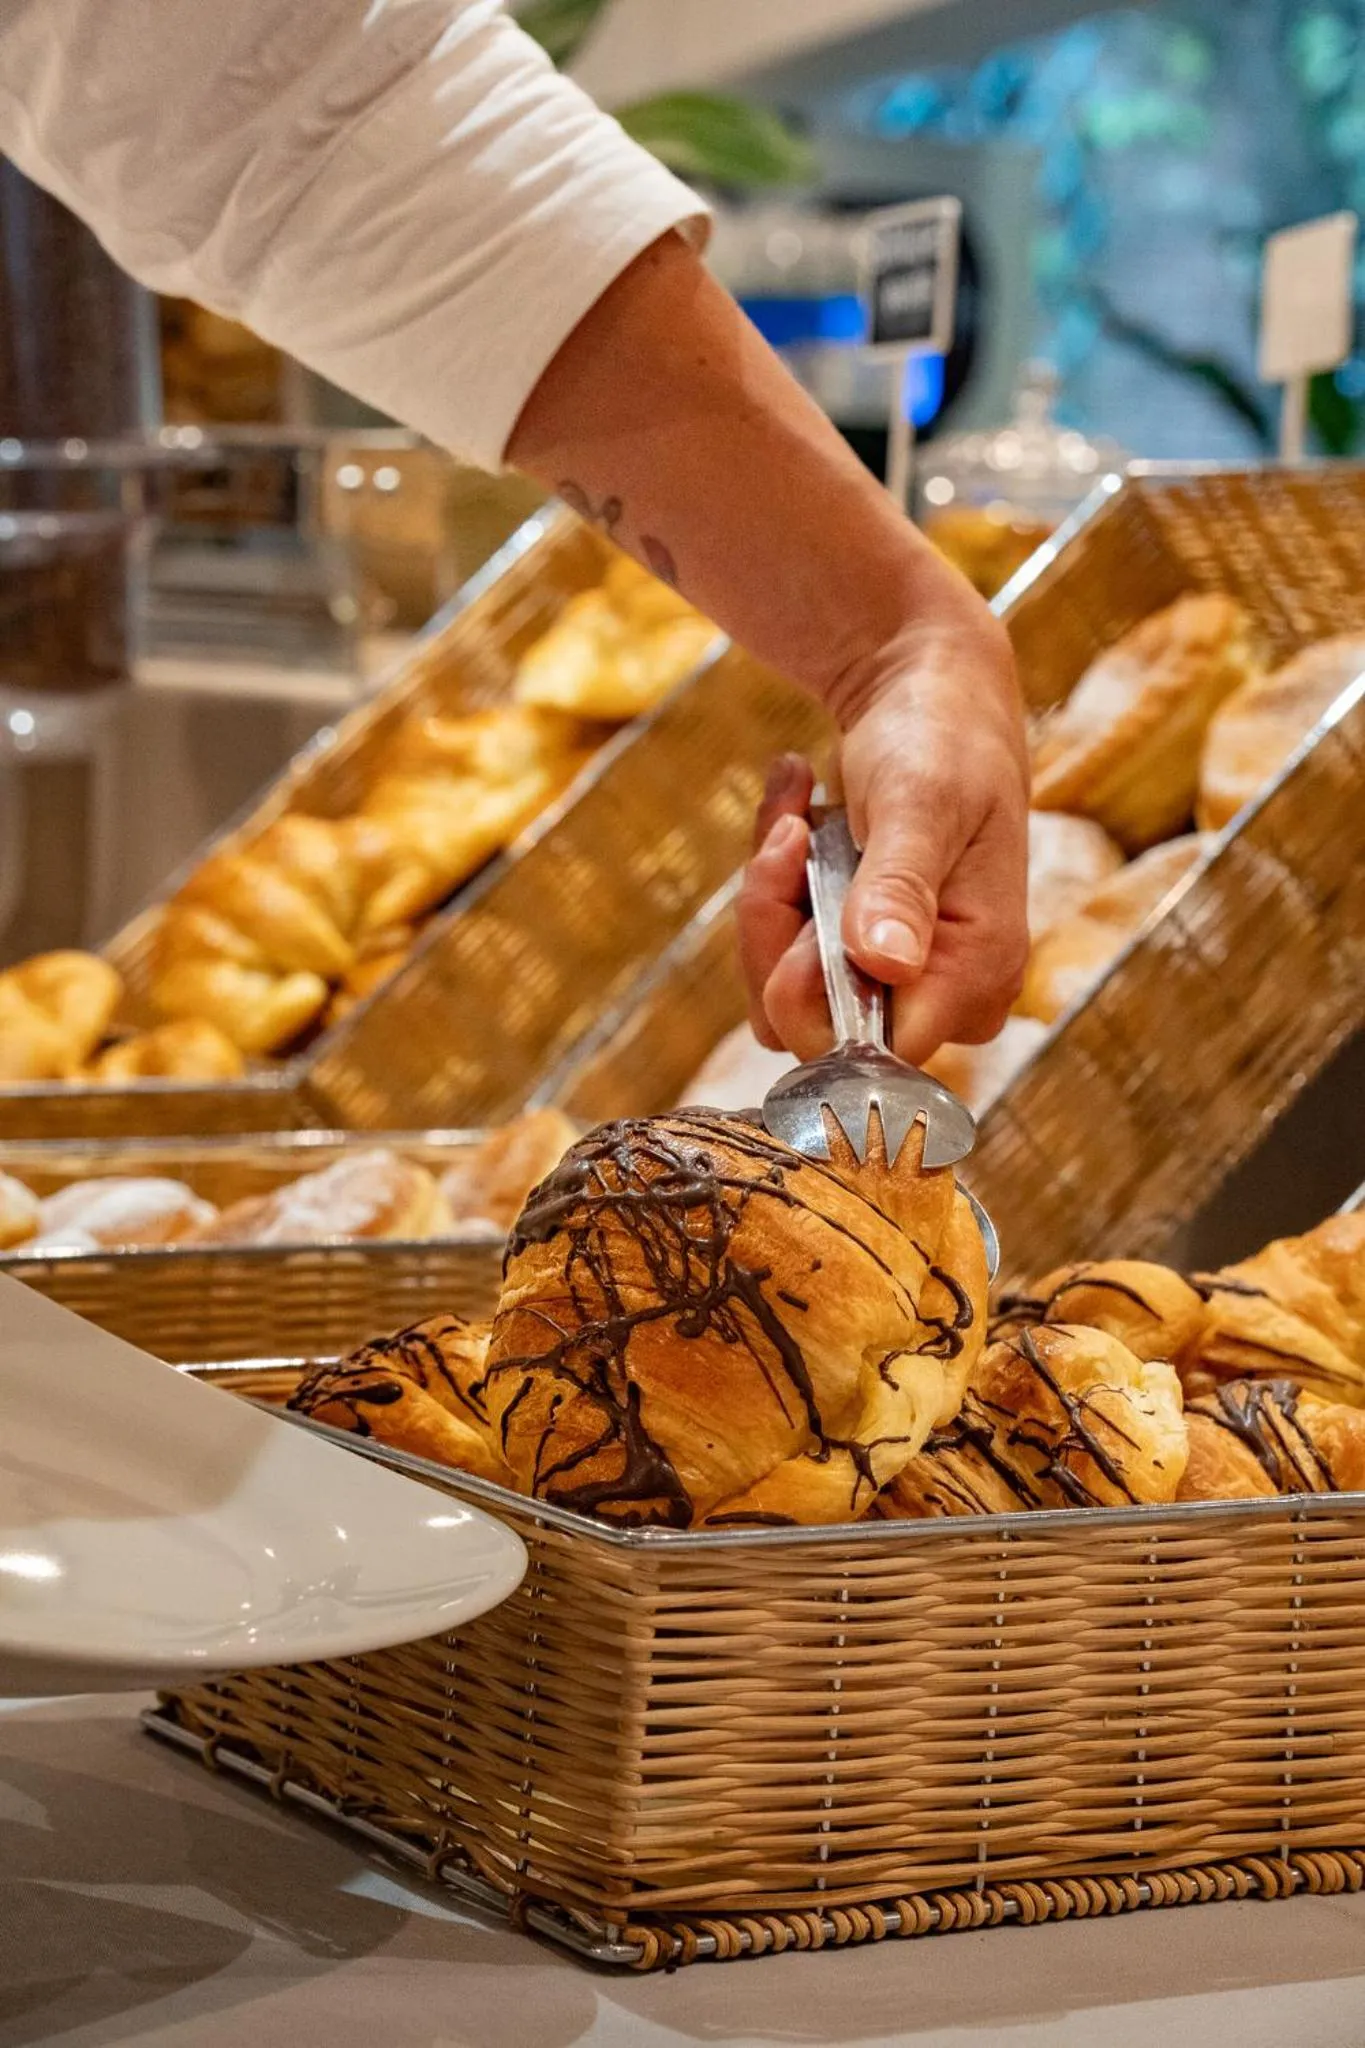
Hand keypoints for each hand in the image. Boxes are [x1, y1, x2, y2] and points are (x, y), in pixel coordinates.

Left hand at [737, 609, 1029, 1066]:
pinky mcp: (857, 964)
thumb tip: (884, 960)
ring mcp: (896, 983)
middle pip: (816, 1028)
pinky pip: (779, 962)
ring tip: (794, 812)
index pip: (873, 1050)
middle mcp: (944, 996)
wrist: (926, 696)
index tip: (802, 882)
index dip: (814, 988)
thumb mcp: (920, 800)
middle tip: (789, 834)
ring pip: (783, 998)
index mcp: (979, 972)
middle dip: (777, 926)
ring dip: (770, 897)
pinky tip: (794, 816)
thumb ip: (900, 883)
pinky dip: (772, 888)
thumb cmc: (941, 738)